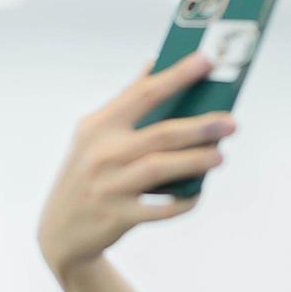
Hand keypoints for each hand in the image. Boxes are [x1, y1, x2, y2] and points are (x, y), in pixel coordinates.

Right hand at [36, 52, 235, 279]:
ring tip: (220, 155)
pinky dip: (183, 201)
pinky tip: (197, 193)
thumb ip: (125, 104)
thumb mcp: (93, 136)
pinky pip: (161, 209)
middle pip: (161, 134)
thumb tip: (155, 64)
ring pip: (162, 168)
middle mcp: (101, 153)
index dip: (177, 76)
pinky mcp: (118, 217)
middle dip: (200, 127)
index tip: (207, 61)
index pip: (143, 93)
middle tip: (230, 122)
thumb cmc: (86, 174)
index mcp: (97, 126)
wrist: (60, 231)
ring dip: (196, 161)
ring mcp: (109, 187)